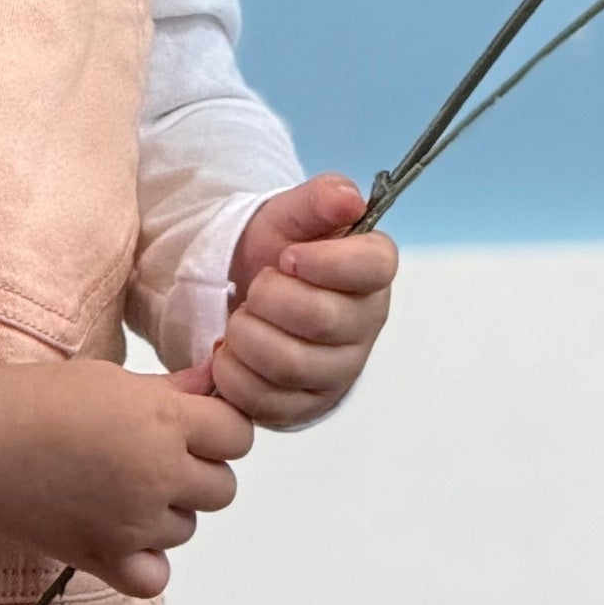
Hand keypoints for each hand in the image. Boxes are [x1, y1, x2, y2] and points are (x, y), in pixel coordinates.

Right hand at [0, 357, 253, 597]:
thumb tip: (212, 386)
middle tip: (153, 457)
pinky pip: (155, 576)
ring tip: (122, 489)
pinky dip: (146, 560)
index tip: (193, 425)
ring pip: (188, 528)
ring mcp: (136, 521)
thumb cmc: (37, 397)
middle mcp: (161, 473)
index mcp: (166, 420)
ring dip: (167, 512)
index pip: (237, 435)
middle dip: (196, 471)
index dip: (218, 428)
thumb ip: (170, 390)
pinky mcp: (105, 557)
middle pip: (222, 487)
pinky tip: (122, 535)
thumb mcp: (111, 379)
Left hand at [211, 173, 397, 431]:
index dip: (324, 262)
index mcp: (371, 272)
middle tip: (253, 288)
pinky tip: (229, 353)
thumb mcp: (289, 214)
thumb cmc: (275, 252)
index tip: (286, 257)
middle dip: (268, 298)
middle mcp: (366, 325)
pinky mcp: (305, 406)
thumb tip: (350, 198)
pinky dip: (232, 373)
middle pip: (322, 319)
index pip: (374, 267)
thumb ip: (319, 199)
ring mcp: (338, 371)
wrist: (242, 293)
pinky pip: (265, 401)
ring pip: (290, 364)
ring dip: (246, 336)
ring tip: (239, 320)